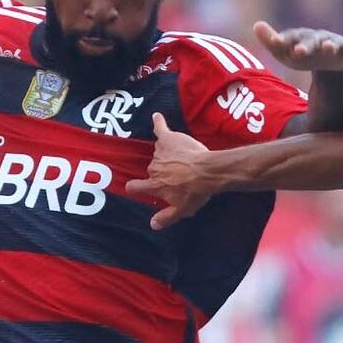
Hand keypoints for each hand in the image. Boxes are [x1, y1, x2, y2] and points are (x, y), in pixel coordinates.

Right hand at [133, 113, 221, 229]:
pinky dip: (158, 122)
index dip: (134, 187)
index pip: (135, 187)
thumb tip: (153, 225)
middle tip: (178, 174)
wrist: (208, 172)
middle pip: (151, 169)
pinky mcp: (169, 139)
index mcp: (155, 185)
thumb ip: (166, 218)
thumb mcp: (182, 210)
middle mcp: (154, 168)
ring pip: (159, 153)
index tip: (135, 187)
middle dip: (162, 171)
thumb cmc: (196, 192)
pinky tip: (157, 117)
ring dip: (166, 155)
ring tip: (182, 158)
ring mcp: (160, 152)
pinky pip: (160, 128)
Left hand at [254, 20, 342, 72]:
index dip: (282, 40)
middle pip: (309, 42)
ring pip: (329, 44)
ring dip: (328, 45)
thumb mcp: (285, 52)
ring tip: (327, 48)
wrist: (330, 60)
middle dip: (305, 47)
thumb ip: (271, 41)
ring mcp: (331, 43)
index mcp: (298, 39)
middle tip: (298, 52)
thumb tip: (256, 25)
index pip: (288, 39)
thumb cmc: (303, 54)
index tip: (275, 41)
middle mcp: (314, 38)